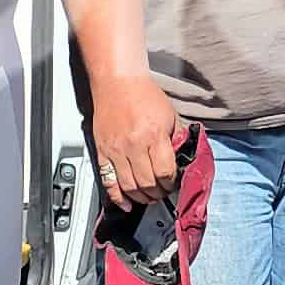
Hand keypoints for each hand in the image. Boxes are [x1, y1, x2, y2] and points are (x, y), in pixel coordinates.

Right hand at [90, 72, 184, 207]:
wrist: (118, 81)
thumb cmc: (144, 95)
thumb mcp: (170, 115)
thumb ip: (177, 138)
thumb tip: (181, 158)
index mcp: (154, 135)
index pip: (165, 172)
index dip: (171, 183)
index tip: (173, 183)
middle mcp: (134, 145)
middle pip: (148, 183)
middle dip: (158, 193)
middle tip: (162, 192)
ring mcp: (116, 150)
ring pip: (129, 186)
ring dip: (141, 197)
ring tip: (148, 197)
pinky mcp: (102, 151)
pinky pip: (108, 180)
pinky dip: (117, 196)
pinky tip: (126, 202)